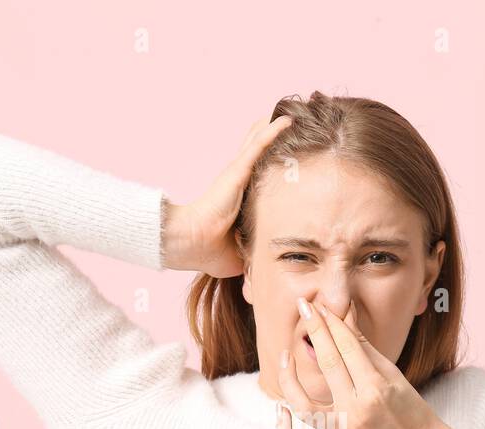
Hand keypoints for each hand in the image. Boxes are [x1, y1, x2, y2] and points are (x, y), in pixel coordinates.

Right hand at [161, 115, 292, 276]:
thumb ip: (255, 249)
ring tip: (292, 110)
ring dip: (274, 127)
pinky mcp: (237, 171)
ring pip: (259, 142)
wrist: (192, 242)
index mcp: (237, 197)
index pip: (257, 174)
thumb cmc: (210, 250)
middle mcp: (237, 180)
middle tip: (290, 119)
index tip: (287, 153)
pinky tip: (287, 119)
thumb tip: (268, 261)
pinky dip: (273, 132)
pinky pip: (259, 146)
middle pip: (257, 151)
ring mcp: (237, 173)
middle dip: (272, 136)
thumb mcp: (241, 251)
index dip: (270, 161)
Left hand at [276, 297, 456, 428]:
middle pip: (328, 363)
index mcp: (376, 388)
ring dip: (289, 379)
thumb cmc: (412, 411)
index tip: (320, 304)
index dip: (332, 321)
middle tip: (304, 307)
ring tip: (284, 357)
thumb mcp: (394, 376)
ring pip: (303, 406)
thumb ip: (365, 348)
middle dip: (315, 329)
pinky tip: (281, 411)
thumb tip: (344, 316)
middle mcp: (357, 410)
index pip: (348, 346)